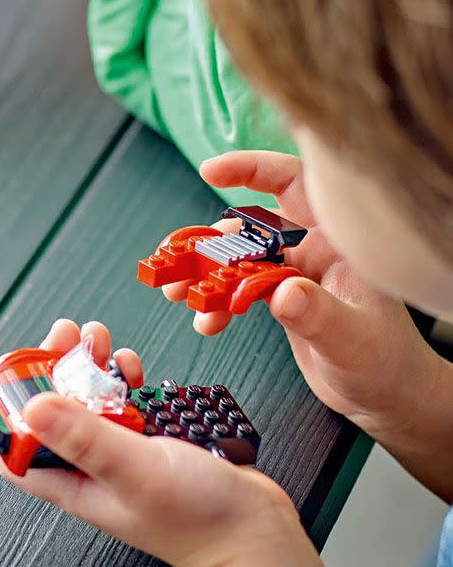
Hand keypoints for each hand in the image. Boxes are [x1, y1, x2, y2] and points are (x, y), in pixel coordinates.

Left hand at [0, 319, 299, 566]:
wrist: (258, 535)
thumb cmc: (200, 520)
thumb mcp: (134, 470)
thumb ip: (84, 438)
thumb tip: (31, 407)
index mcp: (73, 483)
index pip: (17, 450)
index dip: (9, 411)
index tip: (18, 372)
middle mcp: (91, 470)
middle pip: (53, 414)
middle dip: (53, 369)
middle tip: (65, 334)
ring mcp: (121, 456)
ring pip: (91, 402)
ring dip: (89, 366)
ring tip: (98, 338)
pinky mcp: (150, 444)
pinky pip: (125, 404)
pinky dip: (123, 379)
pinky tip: (131, 367)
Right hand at [179, 154, 451, 433]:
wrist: (387, 397)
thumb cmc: (386, 364)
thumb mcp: (353, 340)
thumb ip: (318, 314)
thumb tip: (282, 293)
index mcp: (339, 242)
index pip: (295, 185)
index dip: (253, 169)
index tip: (211, 171)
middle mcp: (315, 250)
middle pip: (252, 226)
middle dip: (211, 240)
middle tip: (180, 259)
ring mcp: (296, 273)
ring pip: (239, 258)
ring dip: (205, 273)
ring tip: (178, 291)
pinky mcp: (280, 296)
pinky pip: (237, 287)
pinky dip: (215, 302)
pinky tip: (207, 321)